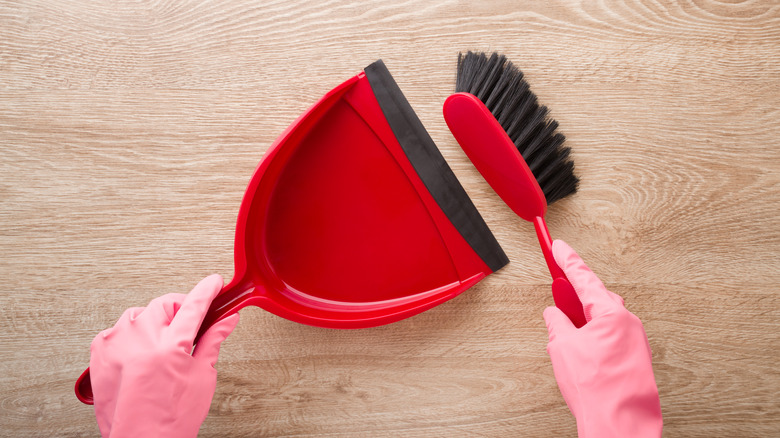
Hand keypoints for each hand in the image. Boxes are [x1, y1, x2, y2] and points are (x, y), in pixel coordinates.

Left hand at [90, 275, 239, 437]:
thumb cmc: (171, 418)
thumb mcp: (202, 377)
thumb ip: (213, 340)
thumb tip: (227, 319)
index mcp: (170, 347)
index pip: (194, 305)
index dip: (207, 290)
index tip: (214, 283)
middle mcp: (140, 340)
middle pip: (165, 305)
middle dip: (180, 310)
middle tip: (189, 326)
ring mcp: (117, 345)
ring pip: (140, 314)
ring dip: (154, 322)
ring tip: (163, 346)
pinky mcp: (100, 352)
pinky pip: (119, 329)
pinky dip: (132, 335)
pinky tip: (142, 354)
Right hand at [543, 240, 662, 437]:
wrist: (619, 424)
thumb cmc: (597, 388)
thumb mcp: (563, 347)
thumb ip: (557, 324)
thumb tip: (554, 315)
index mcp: (612, 315)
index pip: (584, 278)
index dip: (567, 260)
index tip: (558, 246)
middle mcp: (628, 324)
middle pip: (597, 297)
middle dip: (575, 292)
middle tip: (558, 283)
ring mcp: (634, 343)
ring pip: (604, 320)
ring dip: (583, 319)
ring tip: (564, 325)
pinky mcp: (635, 359)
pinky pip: (611, 337)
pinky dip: (593, 335)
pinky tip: (580, 348)